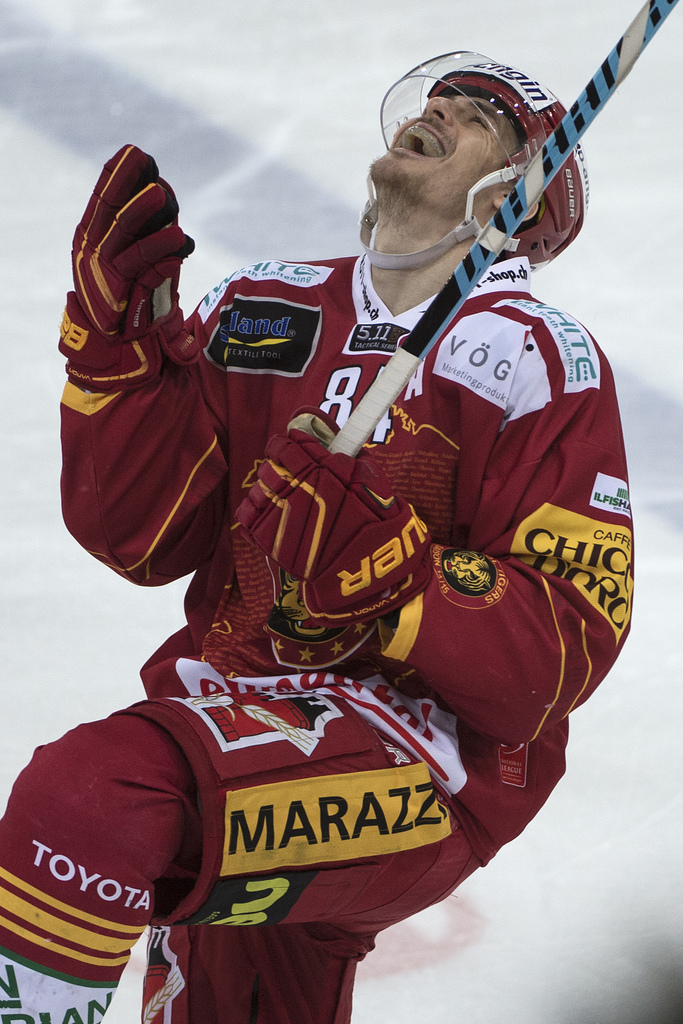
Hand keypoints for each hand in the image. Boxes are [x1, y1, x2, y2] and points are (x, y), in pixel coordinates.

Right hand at [60, 144, 197, 387]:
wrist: (119, 352)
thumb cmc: (132, 305)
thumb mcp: (138, 264)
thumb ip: (147, 235)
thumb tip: (164, 197)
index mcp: (92, 240)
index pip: (102, 200)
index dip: (116, 176)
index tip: (133, 153)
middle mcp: (92, 251)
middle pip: (108, 209)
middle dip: (124, 181)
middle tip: (143, 158)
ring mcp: (104, 271)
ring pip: (123, 232)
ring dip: (143, 211)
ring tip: (163, 195)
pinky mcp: (120, 292)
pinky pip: (142, 264)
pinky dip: (163, 249)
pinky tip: (182, 239)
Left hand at [236, 413, 431, 624]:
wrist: (366, 569)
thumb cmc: (374, 522)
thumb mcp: (370, 480)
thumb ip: (347, 457)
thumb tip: (324, 440)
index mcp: (321, 471)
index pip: (290, 445)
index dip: (289, 443)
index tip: (291, 445)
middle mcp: (298, 490)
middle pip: (271, 465)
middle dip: (277, 464)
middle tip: (287, 471)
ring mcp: (281, 515)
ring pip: (258, 487)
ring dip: (267, 486)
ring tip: (280, 494)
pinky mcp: (269, 540)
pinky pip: (246, 514)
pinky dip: (254, 510)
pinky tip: (268, 511)